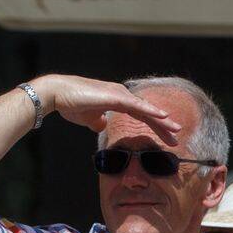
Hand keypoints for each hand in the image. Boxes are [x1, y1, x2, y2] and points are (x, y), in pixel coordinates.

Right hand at [36, 74, 180, 139]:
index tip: (166, 138)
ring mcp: (119, 94)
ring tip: (176, 130)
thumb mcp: (88, 118)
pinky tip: (163, 116)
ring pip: (145, 109)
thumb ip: (98, 121)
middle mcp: (121, 95)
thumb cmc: (70, 104)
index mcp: (117, 100)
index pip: (141, 115)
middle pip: (147, 113)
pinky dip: (150, 111)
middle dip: (163, 126)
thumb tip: (103, 126)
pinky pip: (136, 105)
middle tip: (177, 138)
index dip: (154, 126)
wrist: (56, 94)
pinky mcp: (114, 96)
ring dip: (162, 121)